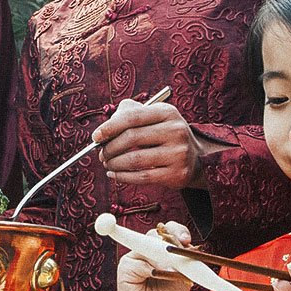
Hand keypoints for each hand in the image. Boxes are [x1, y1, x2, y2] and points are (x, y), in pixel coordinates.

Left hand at [94, 98, 209, 188]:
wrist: (195, 158)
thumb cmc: (165, 135)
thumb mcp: (154, 117)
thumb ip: (129, 113)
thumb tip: (104, 128)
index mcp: (167, 112)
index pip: (132, 117)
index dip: (109, 127)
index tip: (95, 137)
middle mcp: (175, 130)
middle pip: (131, 138)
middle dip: (109, 147)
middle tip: (101, 154)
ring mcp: (178, 153)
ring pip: (134, 160)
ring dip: (114, 163)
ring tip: (108, 164)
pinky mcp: (176, 174)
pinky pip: (141, 178)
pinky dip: (122, 177)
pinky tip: (114, 175)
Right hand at [117, 221, 194, 290]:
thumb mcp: (182, 275)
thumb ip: (182, 258)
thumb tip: (182, 245)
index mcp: (162, 250)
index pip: (168, 231)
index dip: (177, 230)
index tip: (186, 239)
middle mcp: (147, 251)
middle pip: (157, 233)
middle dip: (171, 238)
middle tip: (181, 245)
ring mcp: (135, 258)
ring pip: (148, 245)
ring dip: (163, 256)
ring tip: (172, 271)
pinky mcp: (125, 267)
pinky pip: (138, 261)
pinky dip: (150, 268)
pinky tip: (156, 276)